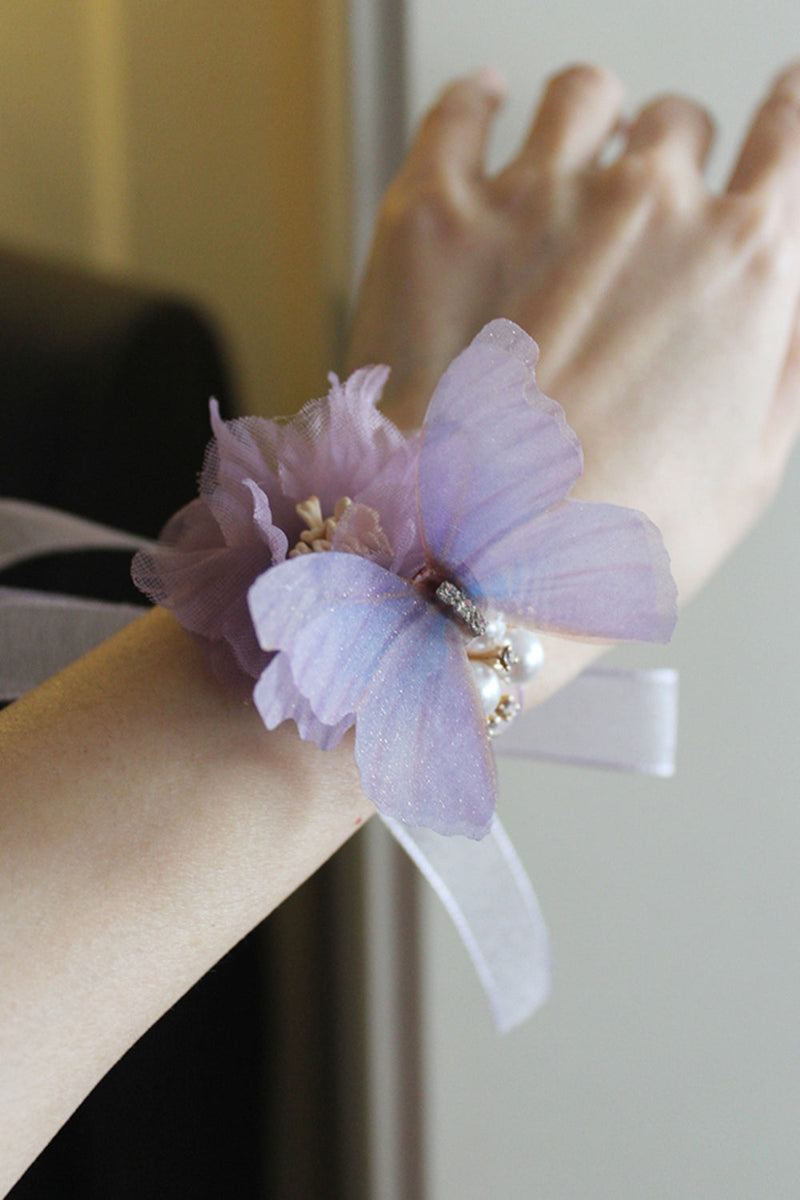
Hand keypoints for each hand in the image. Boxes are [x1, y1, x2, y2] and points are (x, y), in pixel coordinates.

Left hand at [346, 64, 799, 604]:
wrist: (475, 570)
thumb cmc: (614, 541)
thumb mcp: (754, 464)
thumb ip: (785, 353)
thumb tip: (787, 289)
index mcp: (743, 262)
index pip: (793, 132)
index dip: (789, 114)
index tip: (780, 105)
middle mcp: (649, 204)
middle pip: (680, 125)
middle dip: (673, 159)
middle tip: (643, 213)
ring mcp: (537, 196)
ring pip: (585, 95)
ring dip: (592, 118)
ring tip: (573, 153)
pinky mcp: (435, 212)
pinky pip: (462, 109)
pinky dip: (480, 99)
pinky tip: (487, 104)